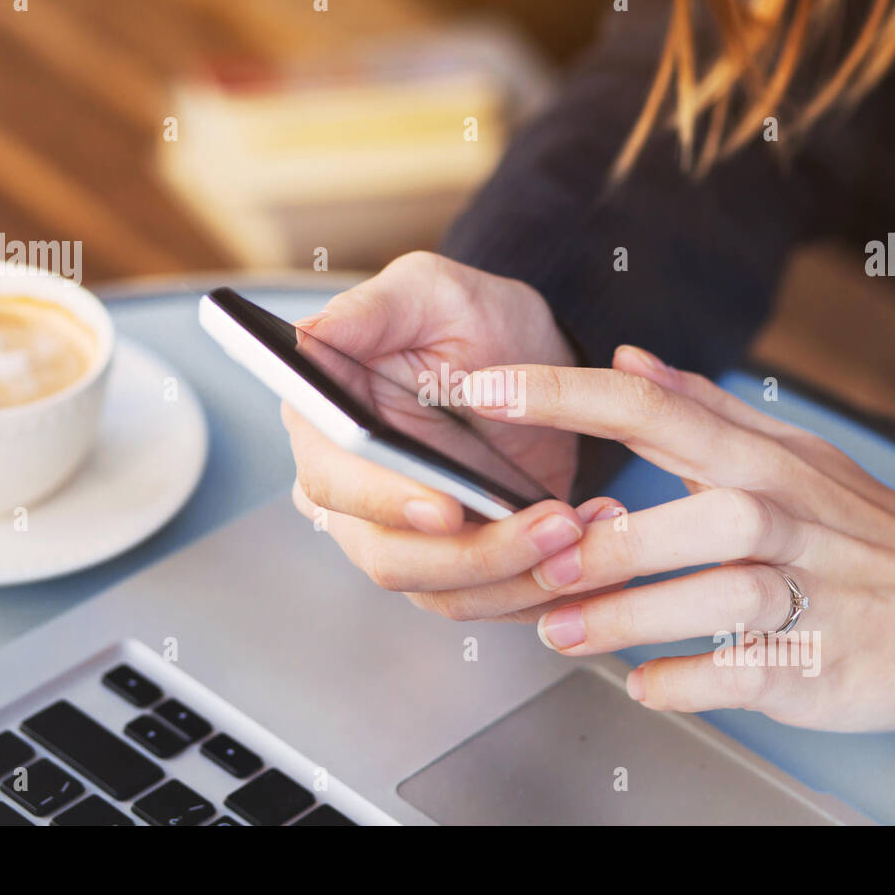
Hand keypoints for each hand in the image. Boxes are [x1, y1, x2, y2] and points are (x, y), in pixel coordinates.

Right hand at [286, 252, 598, 606]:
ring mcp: (404, 538)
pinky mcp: (458, 564)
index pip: (335, 484)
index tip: (446, 507)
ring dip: (521, 575)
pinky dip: (543, 587)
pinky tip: (591, 547)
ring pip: (446, 592)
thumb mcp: (427, 292)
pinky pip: (491, 602)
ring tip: (584, 530)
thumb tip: (303, 338)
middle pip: (392, 558)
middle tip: (555, 523)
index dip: (385, 503)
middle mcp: (353, 494)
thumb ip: (367, 311)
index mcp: (325, 428)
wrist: (532, 358)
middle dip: (477, 553)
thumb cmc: (471, 317)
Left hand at [452, 346, 894, 731]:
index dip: (564, 396)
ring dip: (630, 617)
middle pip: (696, 513)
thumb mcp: (791, 452)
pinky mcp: (819, 662)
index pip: (654, 408)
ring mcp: (808, 593)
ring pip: (719, 597)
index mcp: (761, 459)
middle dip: (608, 541)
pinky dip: (686, 683)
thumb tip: (628, 360)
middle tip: (537, 562)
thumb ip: (702, 409)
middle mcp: (784, 517)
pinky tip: (644, 683)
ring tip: (564, 632)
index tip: (486, 390)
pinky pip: (745, 673)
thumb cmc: (864, 531)